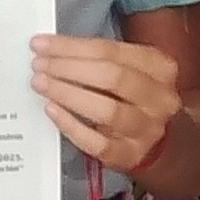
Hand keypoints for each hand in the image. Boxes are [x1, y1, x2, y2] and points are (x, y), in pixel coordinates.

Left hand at [33, 33, 183, 182]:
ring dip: (68, 94)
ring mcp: (147, 130)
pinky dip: (72, 125)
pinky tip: (52, 110)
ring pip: (107, 111)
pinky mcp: (130, 156)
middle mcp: (160, 99)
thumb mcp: (128, 68)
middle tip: (39, 65)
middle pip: (113, 77)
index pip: (112, 51)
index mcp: (160, 68)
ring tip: (41, 84)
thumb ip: (97, 57)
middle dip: (69, 68)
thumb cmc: (131, 96)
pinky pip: (98, 143)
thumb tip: (52, 49)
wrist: (152, 138)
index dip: (72, 47)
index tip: (41, 44)